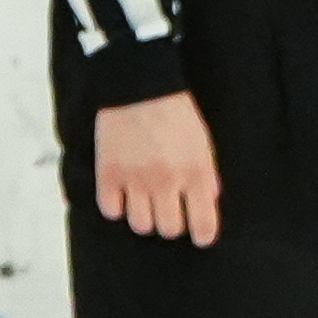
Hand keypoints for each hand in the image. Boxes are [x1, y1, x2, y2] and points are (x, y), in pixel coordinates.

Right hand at [92, 92, 221, 245]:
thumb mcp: (202, 142)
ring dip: (143, 217)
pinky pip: (110, 210)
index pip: (203, 225)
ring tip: (143, 201)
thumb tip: (209, 201)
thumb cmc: (174, 111)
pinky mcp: (108, 170)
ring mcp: (135, 177)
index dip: (203, 236)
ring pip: (140, 225)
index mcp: (195, 173)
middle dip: (170, 222)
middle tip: (167, 208)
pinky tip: (120, 194)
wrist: (138, 81)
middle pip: (169, 229)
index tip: (199, 236)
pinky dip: (115, 206)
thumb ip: (207, 175)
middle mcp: (166, 180)